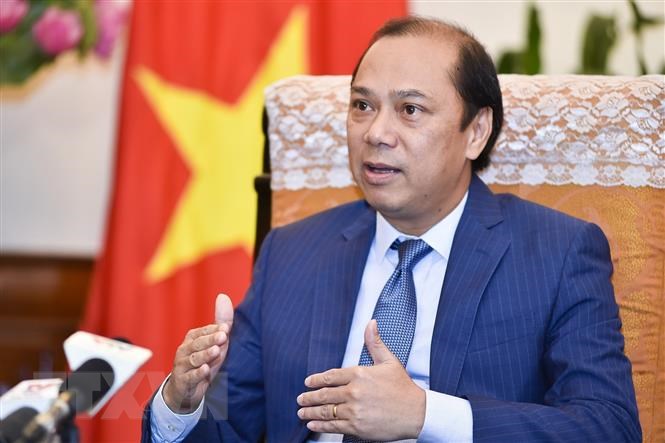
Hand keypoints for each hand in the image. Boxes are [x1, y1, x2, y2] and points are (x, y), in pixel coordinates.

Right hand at [163, 293, 233, 412]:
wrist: (186, 390)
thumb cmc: (203, 361)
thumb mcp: (214, 342)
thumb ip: (220, 321)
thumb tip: (223, 296)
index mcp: (192, 338)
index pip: (202, 332)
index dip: (213, 330)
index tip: (226, 328)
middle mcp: (184, 350)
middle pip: (197, 344)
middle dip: (210, 340)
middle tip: (223, 336)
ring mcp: (182, 366)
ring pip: (194, 359)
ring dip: (205, 355)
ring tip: (216, 351)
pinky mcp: (183, 381)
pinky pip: (190, 377)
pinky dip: (197, 374)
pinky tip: (205, 370)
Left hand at [297, 320, 425, 439]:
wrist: (416, 412)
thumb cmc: (403, 388)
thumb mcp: (389, 361)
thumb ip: (375, 343)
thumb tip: (371, 323)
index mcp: (359, 374)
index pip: (331, 376)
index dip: (316, 380)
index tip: (308, 382)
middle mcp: (354, 391)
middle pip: (324, 394)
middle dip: (309, 398)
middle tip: (300, 400)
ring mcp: (354, 410)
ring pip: (326, 410)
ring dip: (310, 412)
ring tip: (302, 413)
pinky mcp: (357, 426)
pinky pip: (333, 425)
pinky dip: (321, 425)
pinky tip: (313, 425)